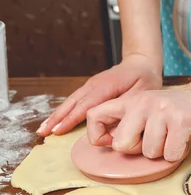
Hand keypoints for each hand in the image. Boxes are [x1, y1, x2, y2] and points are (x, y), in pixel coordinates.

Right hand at [37, 54, 161, 135]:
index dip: (71, 119)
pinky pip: (74, 100)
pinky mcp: (90, 88)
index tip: (58, 130)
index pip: (85, 105)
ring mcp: (90, 85)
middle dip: (57, 118)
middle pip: (72, 103)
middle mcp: (94, 84)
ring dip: (56, 115)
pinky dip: (64, 110)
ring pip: (70, 101)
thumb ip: (127, 109)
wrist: (141, 62)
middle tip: (43, 132)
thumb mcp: (142, 93)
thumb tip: (112, 128)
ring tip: (44, 128)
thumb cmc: (144, 78)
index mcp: (105, 86)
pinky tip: (56, 119)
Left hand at [86, 79, 190, 161]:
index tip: (111, 142)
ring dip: (162, 152)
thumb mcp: (147, 110)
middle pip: (121, 144)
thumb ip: (128, 122)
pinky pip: (170, 155)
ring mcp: (162, 112)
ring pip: (149, 152)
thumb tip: (110, 144)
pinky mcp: (181, 122)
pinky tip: (182, 140)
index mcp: (131, 101)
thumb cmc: (176, 112)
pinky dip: (177, 154)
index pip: (95, 116)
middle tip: (153, 140)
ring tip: (171, 137)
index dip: (97, 136)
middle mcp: (143, 103)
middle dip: (137, 150)